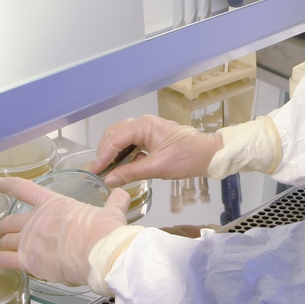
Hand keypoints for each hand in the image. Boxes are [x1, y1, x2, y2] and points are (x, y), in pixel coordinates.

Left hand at [0, 177, 130, 285]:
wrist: (103, 254)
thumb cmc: (107, 234)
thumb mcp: (112, 212)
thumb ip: (114, 202)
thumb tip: (121, 193)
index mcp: (55, 205)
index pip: (25, 189)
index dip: (8, 185)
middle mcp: (38, 220)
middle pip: (11, 221)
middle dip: (4, 226)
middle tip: (1, 232)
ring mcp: (31, 241)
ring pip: (6, 240)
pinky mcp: (30, 262)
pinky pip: (1, 260)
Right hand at [90, 114, 222, 186]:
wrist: (210, 155)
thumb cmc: (188, 158)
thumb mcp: (157, 167)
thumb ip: (130, 173)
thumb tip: (109, 180)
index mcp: (144, 125)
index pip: (115, 139)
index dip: (102, 156)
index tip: (94, 171)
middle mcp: (144, 124)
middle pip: (115, 135)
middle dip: (105, 152)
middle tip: (98, 170)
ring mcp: (148, 130)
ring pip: (123, 139)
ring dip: (114, 154)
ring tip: (107, 170)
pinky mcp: (153, 138)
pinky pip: (133, 144)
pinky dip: (125, 155)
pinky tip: (122, 167)